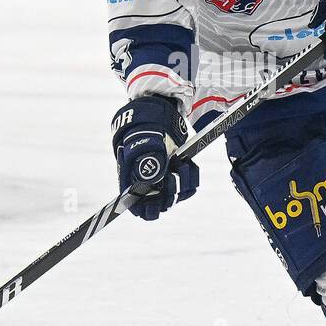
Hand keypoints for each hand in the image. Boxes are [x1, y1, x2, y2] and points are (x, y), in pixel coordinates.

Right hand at [111, 95, 198, 221]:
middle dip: (171, 192)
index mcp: (133, 180)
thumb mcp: (144, 143)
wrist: (157, 114)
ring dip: (184, 182)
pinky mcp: (176, 172)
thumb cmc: (145, 128)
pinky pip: (188, 184)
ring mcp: (164, 178)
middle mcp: (149, 183)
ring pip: (177, 194)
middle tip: (174, 174)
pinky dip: (191, 176)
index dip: (147, 211)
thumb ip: (148, 163)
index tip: (157, 207)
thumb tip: (152, 183)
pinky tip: (188, 163)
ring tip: (182, 164)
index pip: (137, 207)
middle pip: (162, 204)